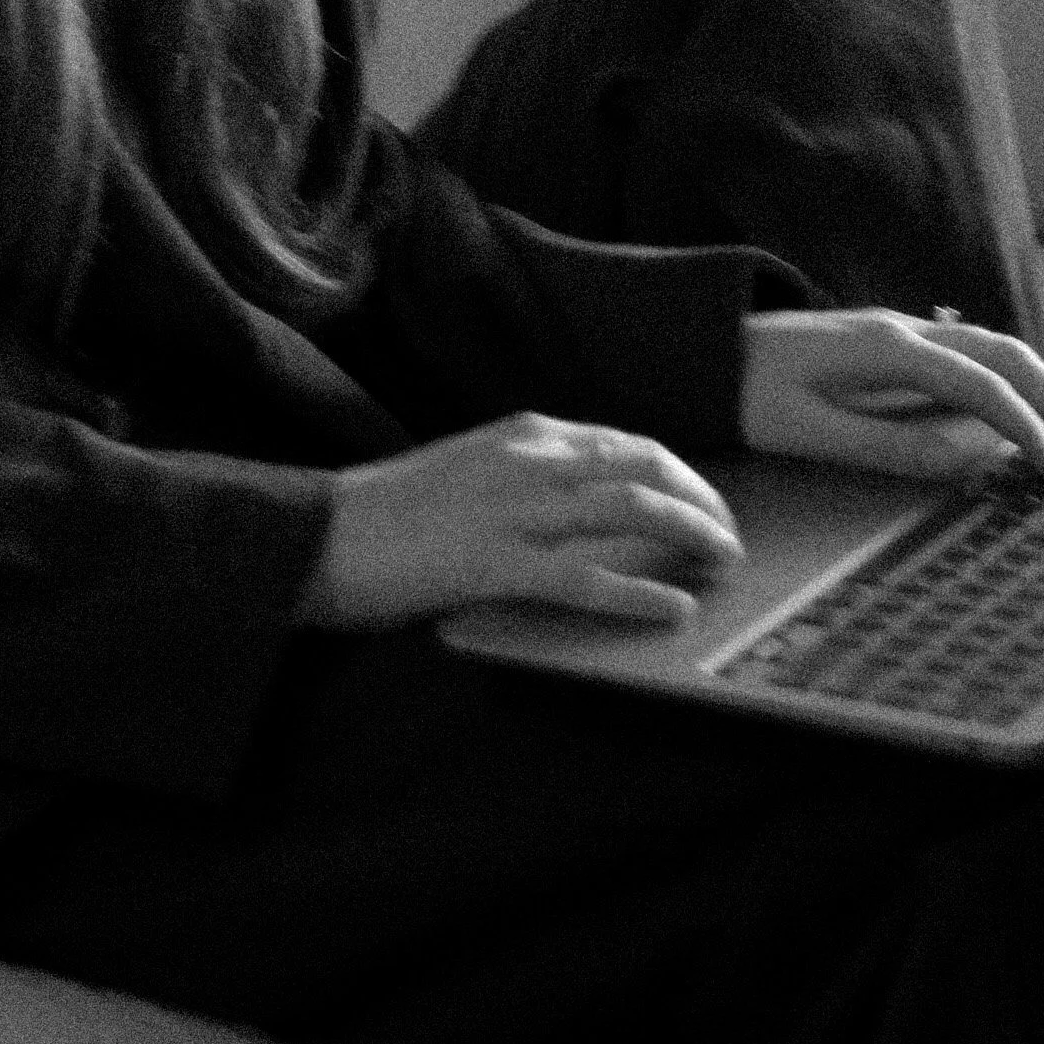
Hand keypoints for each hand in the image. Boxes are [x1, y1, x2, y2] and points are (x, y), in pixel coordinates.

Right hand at [299, 413, 744, 632]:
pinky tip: (675, 610)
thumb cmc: (386, 512)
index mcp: (524, 433)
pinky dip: (639, 593)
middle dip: (702, 500)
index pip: (626, 444)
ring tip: (723, 562)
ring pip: (630, 510)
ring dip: (690, 534)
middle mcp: (529, 459)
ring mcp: (514, 510)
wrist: (314, 535)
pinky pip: (585, 578)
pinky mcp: (495, 564)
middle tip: (729, 538)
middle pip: (645, 467)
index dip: (679, 475)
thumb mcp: (468, 469)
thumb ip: (526, 476)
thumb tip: (585, 502)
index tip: (707, 503)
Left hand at [739, 307, 1043, 487]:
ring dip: (1041, 389)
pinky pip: (971, 354)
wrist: (702, 348)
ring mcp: (902, 328)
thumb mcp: (808, 432)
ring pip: (995, 347)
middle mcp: (905, 327)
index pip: (982, 385)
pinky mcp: (895, 341)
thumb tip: (967, 460)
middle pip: (1007, 352)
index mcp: (887, 348)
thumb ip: (888, 445)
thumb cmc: (747, 393)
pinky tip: (1023, 418)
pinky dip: (1011, 381)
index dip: (1027, 429)